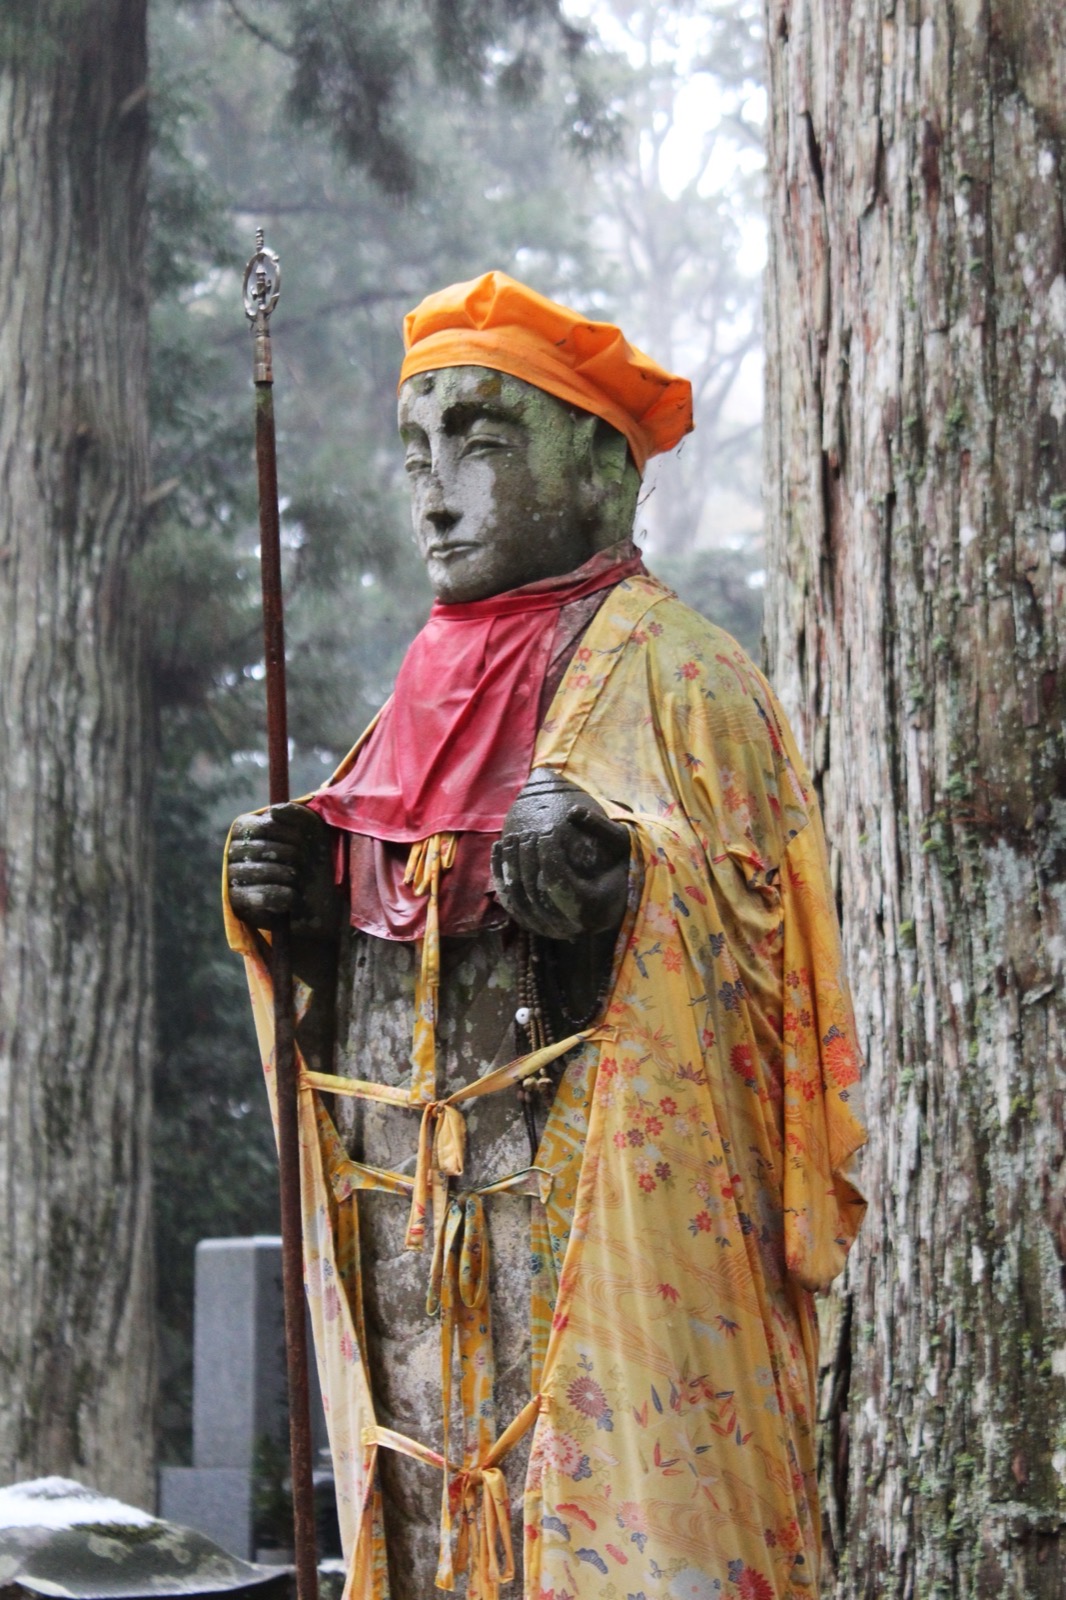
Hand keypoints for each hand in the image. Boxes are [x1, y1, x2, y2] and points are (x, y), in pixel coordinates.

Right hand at [226, 802, 333, 931]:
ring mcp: (232, 875)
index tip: (305, 842)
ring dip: (290, 875)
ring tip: (299, 878)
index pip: (263, 826)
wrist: (315, 894)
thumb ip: (294, 813)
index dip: (288, 834)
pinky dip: (285, 895)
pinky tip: (294, 895)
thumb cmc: (310, 854)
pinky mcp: (237, 900)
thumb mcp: (309, 828)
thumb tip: (273, 811)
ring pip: (262, 872)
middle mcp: (233, 850)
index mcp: (245, 827)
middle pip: (262, 849)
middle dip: (292, 856)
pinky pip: (261, 896)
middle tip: (306, 863)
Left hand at [491, 771, 629, 940]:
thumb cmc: (619, 867)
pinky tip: (498, 847)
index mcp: (591, 909)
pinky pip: (510, 902)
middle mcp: (568, 927)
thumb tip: (573, 810)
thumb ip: (600, 827)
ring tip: (512, 837)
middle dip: (526, 858)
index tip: (544, 829)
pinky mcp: (533, 926)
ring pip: (518, 899)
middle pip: (534, 892)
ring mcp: (548, 930)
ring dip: (510, 866)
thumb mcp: (620, 844)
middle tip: (526, 832)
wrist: (614, 900)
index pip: (558, 882)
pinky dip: (500, 876)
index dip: (548, 855)